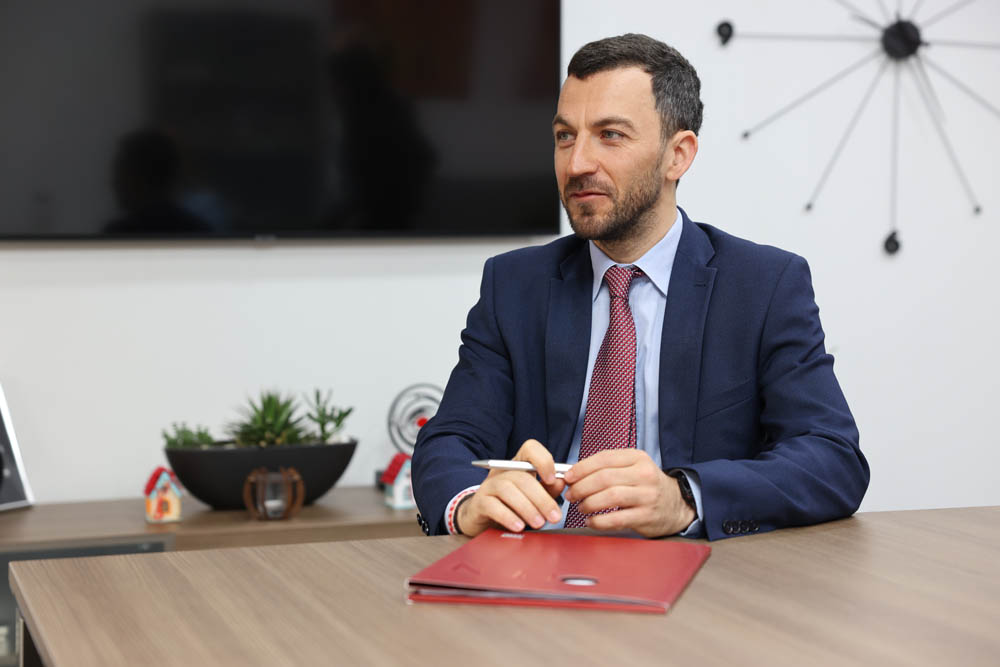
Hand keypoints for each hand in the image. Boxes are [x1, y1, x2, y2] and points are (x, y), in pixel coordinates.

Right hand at [457, 439, 565, 536]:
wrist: (484, 521)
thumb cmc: (512, 507)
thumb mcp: (533, 498)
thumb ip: (548, 490)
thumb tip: (561, 482)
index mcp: (518, 465)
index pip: (530, 448)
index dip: (543, 460)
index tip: (552, 479)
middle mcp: (502, 471)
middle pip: (522, 477)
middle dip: (542, 498)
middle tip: (554, 516)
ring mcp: (489, 485)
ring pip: (508, 489)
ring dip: (527, 508)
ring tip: (539, 524)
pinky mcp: (480, 502)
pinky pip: (493, 506)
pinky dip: (508, 516)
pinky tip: (519, 526)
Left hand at [562, 449, 695, 537]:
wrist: (676, 505)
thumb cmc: (646, 486)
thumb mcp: (633, 468)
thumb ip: (607, 468)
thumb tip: (574, 474)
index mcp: (638, 458)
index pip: (604, 458)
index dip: (581, 468)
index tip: (568, 477)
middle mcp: (644, 474)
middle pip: (604, 478)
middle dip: (581, 487)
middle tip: (571, 494)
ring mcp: (647, 496)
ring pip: (609, 497)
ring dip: (588, 503)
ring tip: (581, 507)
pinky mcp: (646, 516)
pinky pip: (616, 519)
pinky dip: (598, 521)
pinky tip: (591, 520)